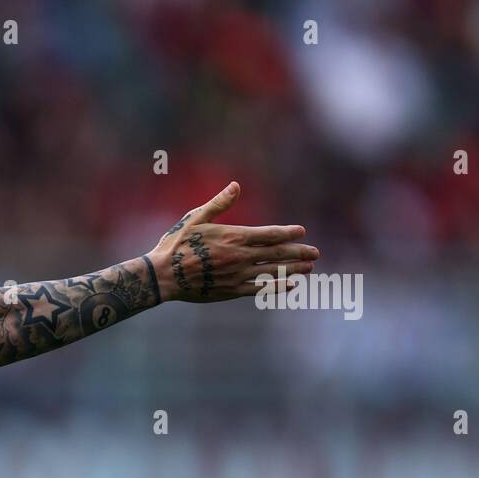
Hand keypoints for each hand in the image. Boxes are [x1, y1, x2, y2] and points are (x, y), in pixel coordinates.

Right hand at [147, 182, 318, 302]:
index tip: (302, 232)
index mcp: (234, 236)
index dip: (289, 233)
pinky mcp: (231, 291)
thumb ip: (219, 204)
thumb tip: (236, 186)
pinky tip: (291, 284)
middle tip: (315, 253)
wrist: (162, 275)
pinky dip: (277, 287)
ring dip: (294, 269)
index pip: (270, 235)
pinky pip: (260, 289)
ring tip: (309, 268)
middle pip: (277, 254)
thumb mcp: (195, 218)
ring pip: (273, 272)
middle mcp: (240, 256)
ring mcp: (237, 275)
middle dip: (299, 252)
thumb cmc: (176, 244)